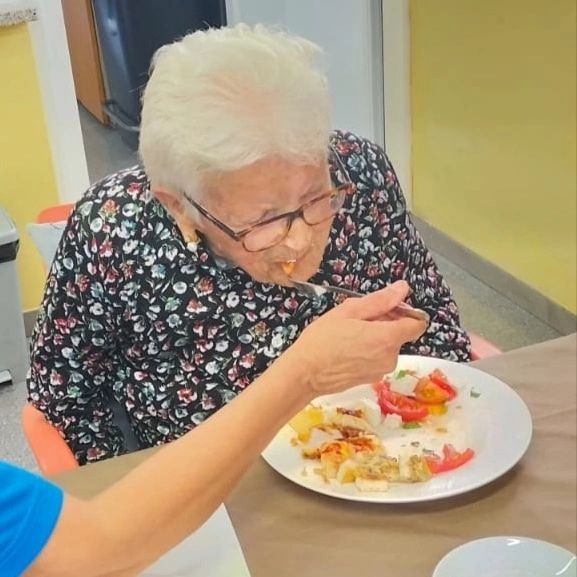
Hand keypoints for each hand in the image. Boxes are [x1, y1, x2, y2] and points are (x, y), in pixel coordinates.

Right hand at [287, 281, 426, 395]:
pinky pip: (378, 359)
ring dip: (376, 337)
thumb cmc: (322, 340)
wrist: (304, 374)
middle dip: (386, 323)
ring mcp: (381, 371)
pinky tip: (347, 349)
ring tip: (349, 334)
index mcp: (387, 338)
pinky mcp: (371, 379)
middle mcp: (390, 357)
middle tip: (358, 319)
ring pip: (388, 347)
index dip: (405, 313)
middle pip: (400, 334)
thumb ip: (380, 300)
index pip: (417, 324)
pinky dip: (368, 351)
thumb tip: (402, 289)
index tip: (386, 309)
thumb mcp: (349, 311)